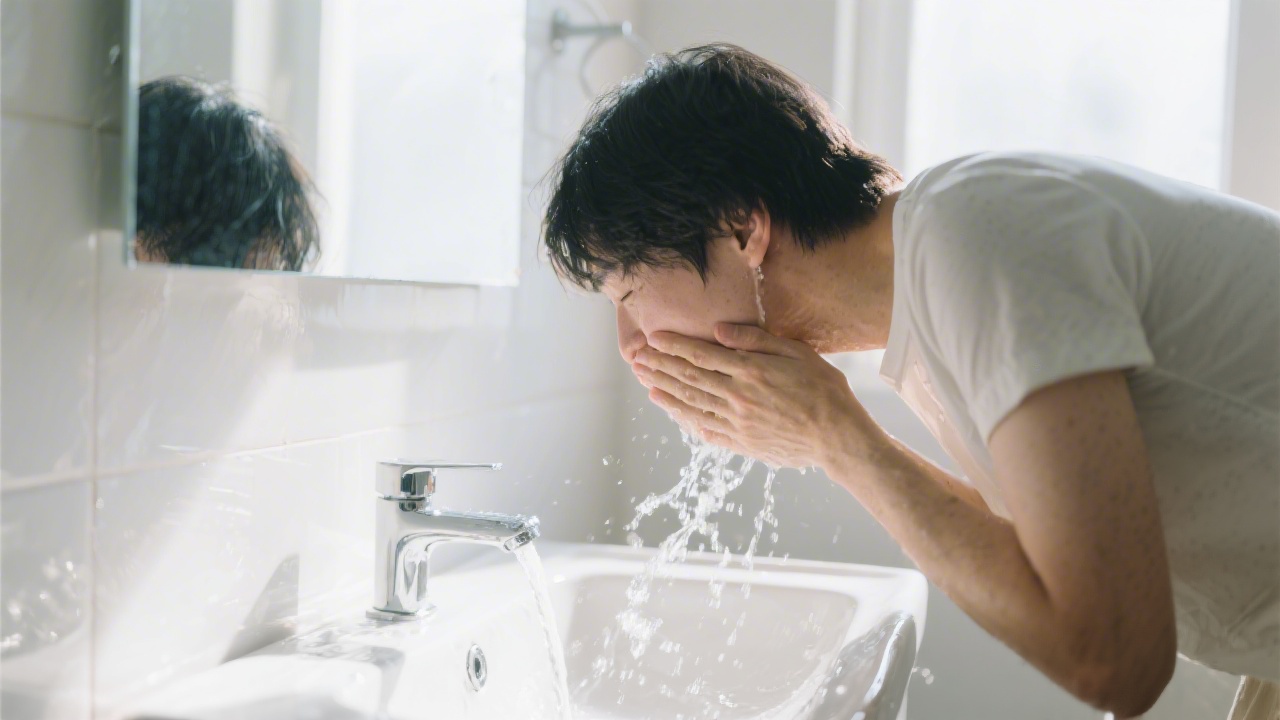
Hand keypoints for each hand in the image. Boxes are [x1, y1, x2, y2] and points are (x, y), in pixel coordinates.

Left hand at [632, 323, 882, 468]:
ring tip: (644, 381)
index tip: (653, 337)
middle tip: (637, 358)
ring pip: (691, 403)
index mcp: (751, 370)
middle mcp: (738, 396)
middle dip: (660, 366)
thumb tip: (720, 330)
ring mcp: (737, 422)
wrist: (837, 437)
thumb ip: (756, 340)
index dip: (674, 345)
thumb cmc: (823, 389)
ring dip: (665, 391)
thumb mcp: (797, 352)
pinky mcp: (741, 442)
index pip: (702, 354)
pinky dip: (684, 418)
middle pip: (689, 378)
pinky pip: (705, 428)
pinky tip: (671, 409)